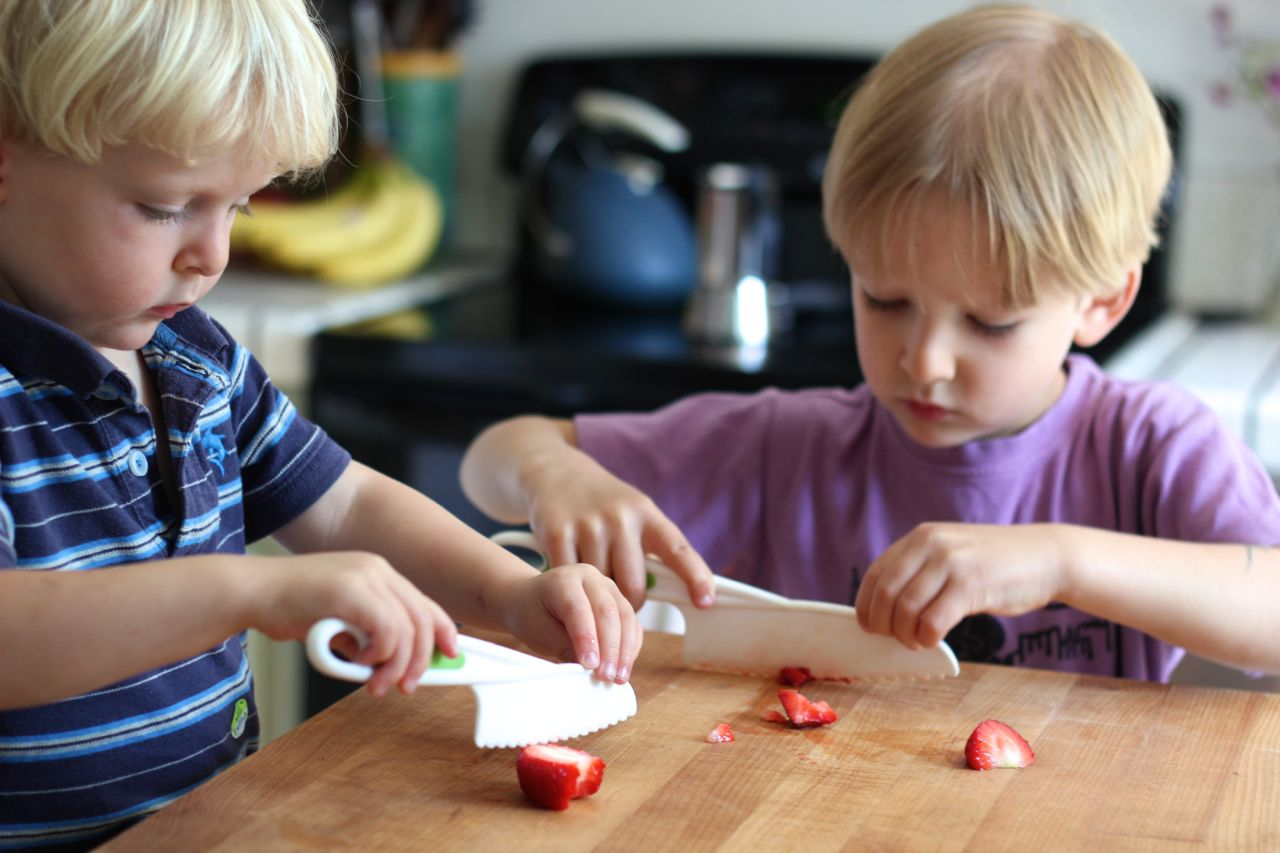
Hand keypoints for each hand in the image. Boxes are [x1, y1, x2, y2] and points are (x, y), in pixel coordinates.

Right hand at [252, 551, 457, 698]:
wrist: (251, 592)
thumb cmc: (288, 608)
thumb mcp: (338, 623)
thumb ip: (364, 635)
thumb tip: (387, 662)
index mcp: (377, 572)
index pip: (423, 603)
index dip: (441, 631)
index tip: (449, 656)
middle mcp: (377, 569)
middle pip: (422, 617)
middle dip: (420, 659)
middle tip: (406, 687)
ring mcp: (365, 576)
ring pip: (407, 628)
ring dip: (396, 665)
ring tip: (377, 684)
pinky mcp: (351, 590)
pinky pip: (387, 629)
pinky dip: (380, 654)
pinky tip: (359, 663)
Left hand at [499, 563, 642, 683]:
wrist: (531, 601)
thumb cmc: (533, 615)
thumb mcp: (540, 633)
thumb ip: (565, 647)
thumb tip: (592, 668)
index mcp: (564, 579)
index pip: (578, 608)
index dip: (586, 638)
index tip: (590, 665)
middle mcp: (590, 578)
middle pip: (607, 611)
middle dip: (610, 648)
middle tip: (606, 676)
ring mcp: (608, 588)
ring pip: (625, 617)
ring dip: (625, 650)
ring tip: (618, 677)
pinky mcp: (619, 602)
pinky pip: (632, 624)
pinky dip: (631, 647)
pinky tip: (624, 667)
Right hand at [524, 450, 714, 610]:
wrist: (556, 471)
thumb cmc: (605, 504)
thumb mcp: (634, 513)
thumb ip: (650, 549)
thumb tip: (669, 593)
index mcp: (646, 513)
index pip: (678, 549)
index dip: (695, 577)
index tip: (705, 601)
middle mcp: (620, 517)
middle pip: (634, 586)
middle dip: (631, 603)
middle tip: (624, 598)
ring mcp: (588, 525)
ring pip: (601, 587)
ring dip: (598, 593)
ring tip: (593, 576)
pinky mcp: (557, 534)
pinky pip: (571, 580)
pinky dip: (572, 586)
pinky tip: (571, 574)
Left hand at [855, 523, 1066, 649]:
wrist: (1046, 557)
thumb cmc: (995, 564)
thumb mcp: (951, 554)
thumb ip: (921, 570)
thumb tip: (885, 608)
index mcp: (921, 537)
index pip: (876, 573)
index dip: (866, 605)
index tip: (869, 626)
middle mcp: (932, 544)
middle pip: (886, 593)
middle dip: (883, 624)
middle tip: (895, 639)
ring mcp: (952, 563)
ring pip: (906, 609)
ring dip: (905, 634)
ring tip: (917, 641)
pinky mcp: (972, 585)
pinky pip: (933, 621)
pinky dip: (926, 638)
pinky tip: (933, 641)